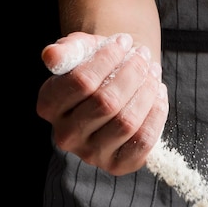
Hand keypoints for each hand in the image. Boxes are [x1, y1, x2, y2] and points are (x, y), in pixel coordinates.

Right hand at [36, 32, 168, 174]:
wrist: (115, 90)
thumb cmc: (97, 68)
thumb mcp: (80, 52)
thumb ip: (67, 50)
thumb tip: (51, 56)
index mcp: (49, 106)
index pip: (81, 81)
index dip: (107, 59)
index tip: (123, 41)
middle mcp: (65, 136)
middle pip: (106, 102)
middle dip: (131, 74)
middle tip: (143, 55)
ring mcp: (91, 155)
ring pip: (126, 123)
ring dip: (146, 92)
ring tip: (153, 72)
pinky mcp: (117, 165)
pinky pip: (143, 141)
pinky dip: (156, 115)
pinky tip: (159, 94)